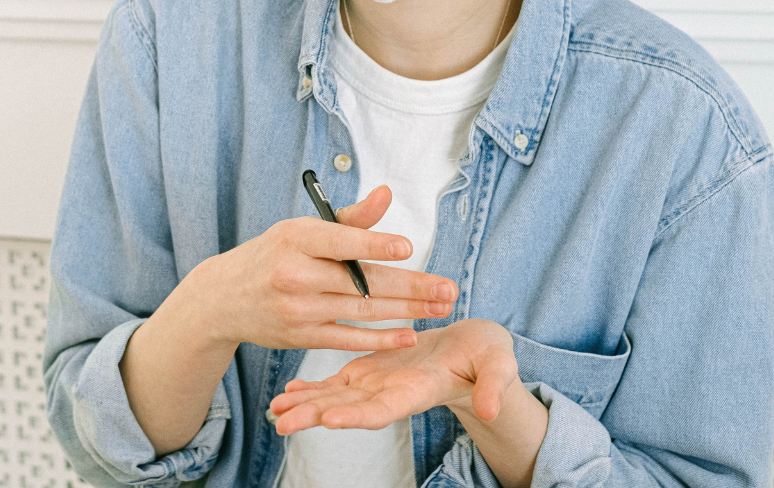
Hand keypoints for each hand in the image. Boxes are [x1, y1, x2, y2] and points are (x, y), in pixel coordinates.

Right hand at [184, 185, 458, 353]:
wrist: (223, 298)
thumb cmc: (273, 255)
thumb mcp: (301, 229)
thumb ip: (350, 218)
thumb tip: (387, 194)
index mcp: (295, 238)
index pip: (339, 241)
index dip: (374, 244)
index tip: (409, 247)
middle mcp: (294, 274)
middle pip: (361, 281)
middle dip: (410, 286)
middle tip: (448, 289)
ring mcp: (297, 309)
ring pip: (361, 311)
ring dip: (406, 311)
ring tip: (440, 307)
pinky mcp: (300, 337)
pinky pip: (347, 339)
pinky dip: (380, 339)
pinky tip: (409, 334)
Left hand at [267, 318, 520, 432]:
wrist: (474, 351)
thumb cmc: (489, 356)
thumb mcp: (499, 365)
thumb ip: (493, 386)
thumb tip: (490, 409)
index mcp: (417, 391)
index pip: (384, 410)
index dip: (358, 417)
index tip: (330, 421)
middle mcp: (391, 394)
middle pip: (349, 410)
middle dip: (315, 417)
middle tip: (282, 422)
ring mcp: (376, 384)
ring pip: (335, 399)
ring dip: (304, 405)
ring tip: (274, 410)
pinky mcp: (368, 372)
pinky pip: (335, 385)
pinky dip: (311, 389)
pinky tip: (287, 392)